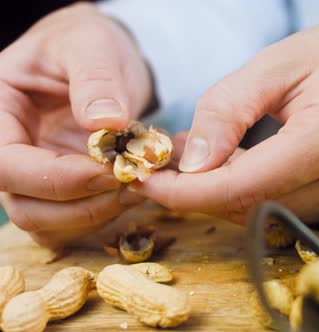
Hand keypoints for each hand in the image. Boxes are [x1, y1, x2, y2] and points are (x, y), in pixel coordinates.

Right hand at [0, 3, 150, 247]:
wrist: (102, 57)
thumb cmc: (86, 42)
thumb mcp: (90, 44)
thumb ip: (95, 78)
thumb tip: (104, 123)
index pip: (7, 165)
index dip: (57, 179)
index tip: (109, 171)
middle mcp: (10, 151)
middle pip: (26, 208)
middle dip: (84, 205)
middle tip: (134, 183)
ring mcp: (35, 176)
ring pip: (51, 225)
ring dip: (99, 215)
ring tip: (140, 185)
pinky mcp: (63, 190)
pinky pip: (74, 223)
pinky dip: (106, 216)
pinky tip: (136, 190)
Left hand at [131, 7, 318, 222]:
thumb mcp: (275, 64)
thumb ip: (226, 111)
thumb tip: (189, 166)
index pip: (251, 182)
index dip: (192, 192)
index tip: (149, 183)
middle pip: (259, 206)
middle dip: (204, 194)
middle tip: (171, 165)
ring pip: (274, 215)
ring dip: (231, 196)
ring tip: (211, 160)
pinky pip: (296, 213)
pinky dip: (262, 197)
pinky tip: (250, 168)